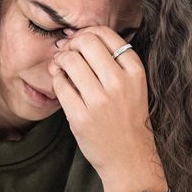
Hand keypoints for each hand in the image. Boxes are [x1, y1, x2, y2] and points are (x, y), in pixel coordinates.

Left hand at [47, 26, 162, 186]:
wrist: (129, 158)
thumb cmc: (127, 118)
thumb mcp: (132, 85)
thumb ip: (111, 60)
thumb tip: (73, 37)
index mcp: (134, 71)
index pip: (104, 34)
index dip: (86, 33)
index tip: (79, 43)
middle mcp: (119, 83)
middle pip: (85, 42)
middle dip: (71, 44)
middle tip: (67, 54)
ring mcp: (99, 100)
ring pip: (69, 61)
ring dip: (60, 60)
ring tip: (62, 68)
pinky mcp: (81, 116)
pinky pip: (60, 85)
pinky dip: (57, 80)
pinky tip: (62, 85)